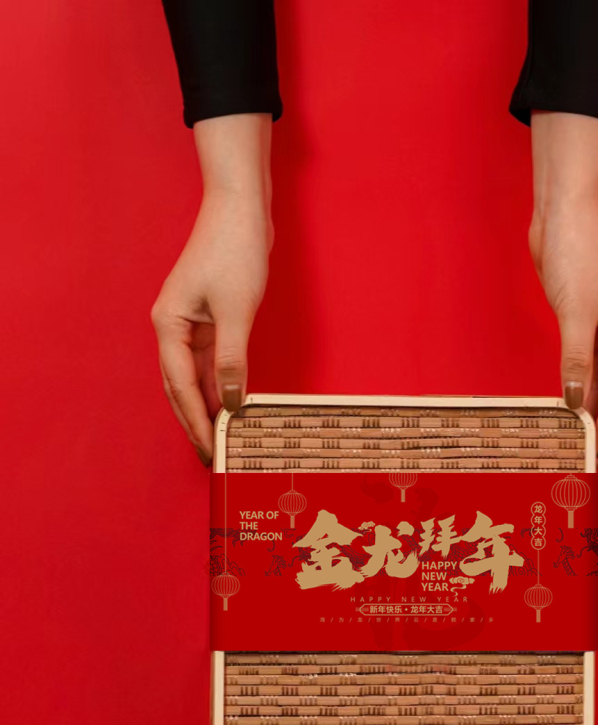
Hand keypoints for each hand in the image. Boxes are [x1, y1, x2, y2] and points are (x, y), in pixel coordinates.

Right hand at [151, 114, 272, 463]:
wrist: (241, 208)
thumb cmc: (235, 250)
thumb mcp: (237, 311)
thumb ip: (233, 361)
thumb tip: (233, 403)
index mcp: (169, 325)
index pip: (181, 385)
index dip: (196, 420)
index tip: (210, 450)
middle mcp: (172, 327)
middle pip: (180, 386)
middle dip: (195, 421)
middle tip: (211, 456)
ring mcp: (189, 323)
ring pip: (195, 376)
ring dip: (207, 406)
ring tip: (219, 438)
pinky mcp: (208, 318)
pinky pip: (209, 361)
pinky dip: (218, 384)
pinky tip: (230, 404)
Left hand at [529, 112, 597, 459]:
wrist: (562, 213)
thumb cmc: (578, 252)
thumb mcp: (576, 313)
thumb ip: (575, 361)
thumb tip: (572, 403)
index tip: (595, 448)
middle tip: (584, 456)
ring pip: (596, 377)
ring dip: (584, 406)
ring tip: (573, 440)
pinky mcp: (581, 323)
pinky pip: (580, 364)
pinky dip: (572, 384)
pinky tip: (564, 407)